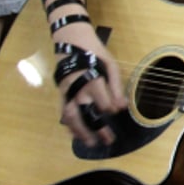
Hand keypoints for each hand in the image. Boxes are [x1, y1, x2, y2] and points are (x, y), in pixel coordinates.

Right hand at [55, 28, 127, 147]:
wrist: (71, 42)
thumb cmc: (94, 52)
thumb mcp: (110, 65)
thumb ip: (116, 86)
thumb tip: (122, 106)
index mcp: (93, 81)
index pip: (103, 103)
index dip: (112, 108)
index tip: (117, 111)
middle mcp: (78, 90)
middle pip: (86, 115)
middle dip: (96, 130)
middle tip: (107, 140)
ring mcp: (67, 93)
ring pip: (71, 118)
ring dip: (80, 132)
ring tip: (90, 143)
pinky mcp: (60, 94)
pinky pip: (63, 112)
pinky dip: (69, 125)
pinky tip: (75, 134)